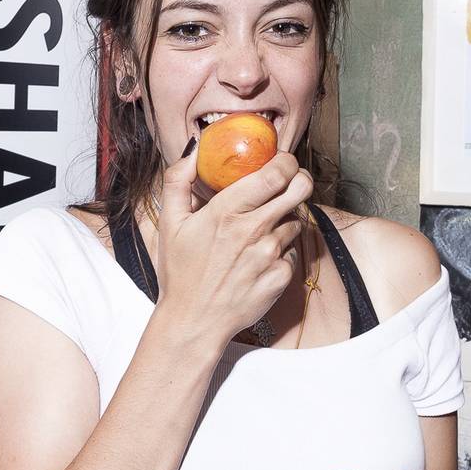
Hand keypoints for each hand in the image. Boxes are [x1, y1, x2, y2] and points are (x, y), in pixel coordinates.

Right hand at [150, 145, 313, 344]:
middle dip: (300, 179)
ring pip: (297, 220)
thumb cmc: (180, 273)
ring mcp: (271, 254)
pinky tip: (260, 257)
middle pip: (300, 189)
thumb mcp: (169, 223)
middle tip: (292, 181)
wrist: (194, 321)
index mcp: (227, 211)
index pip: (276, 172)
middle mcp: (254, 230)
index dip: (286, 161)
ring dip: (286, 218)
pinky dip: (282, 250)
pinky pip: (293, 252)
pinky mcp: (282, 276)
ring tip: (262, 229)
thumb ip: (178, 179)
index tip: (281, 161)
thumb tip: (193, 148)